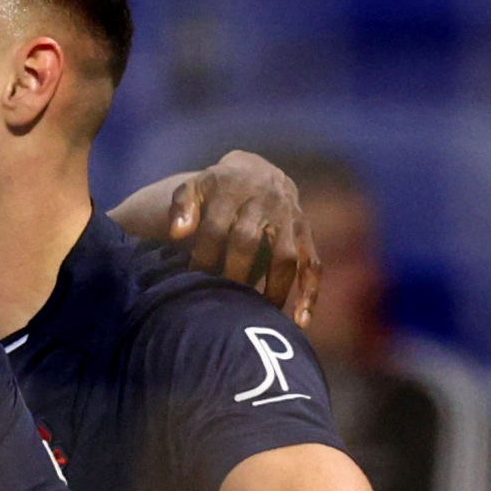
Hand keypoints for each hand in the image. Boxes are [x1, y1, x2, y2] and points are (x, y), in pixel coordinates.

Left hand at [166, 152, 317, 326]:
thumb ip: (183, 206)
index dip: (204, 255)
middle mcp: (265, 202)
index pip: (216, 228)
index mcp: (233, 191)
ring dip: (275, 288)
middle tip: (222, 302)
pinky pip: (314, 262)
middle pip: (249, 242)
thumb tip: (176, 233)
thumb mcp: (195, 187)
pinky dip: (311, 291)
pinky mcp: (306, 232)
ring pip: (286, 256)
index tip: (193, 279)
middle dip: (234, 273)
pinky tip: (301, 320)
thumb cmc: (217, 189)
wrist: (258, 170)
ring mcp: (290, 218)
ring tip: (261, 318)